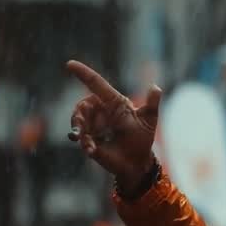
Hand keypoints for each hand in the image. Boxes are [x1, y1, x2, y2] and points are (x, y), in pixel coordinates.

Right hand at [66, 61, 161, 184]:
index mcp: (113, 102)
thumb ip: (152, 104)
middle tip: (81, 128)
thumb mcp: (149, 120)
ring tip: (89, 144)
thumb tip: (156, 87)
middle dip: (79, 114)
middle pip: (82, 105)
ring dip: (81, 131)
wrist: (136, 161)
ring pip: (78, 121)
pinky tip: (91, 150)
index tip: (69, 64)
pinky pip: (80, 137)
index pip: (96, 84)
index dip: (83, 73)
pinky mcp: (88, 139)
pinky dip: (85, 143)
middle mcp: (100, 111)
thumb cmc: (142, 138)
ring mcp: (93, 125)